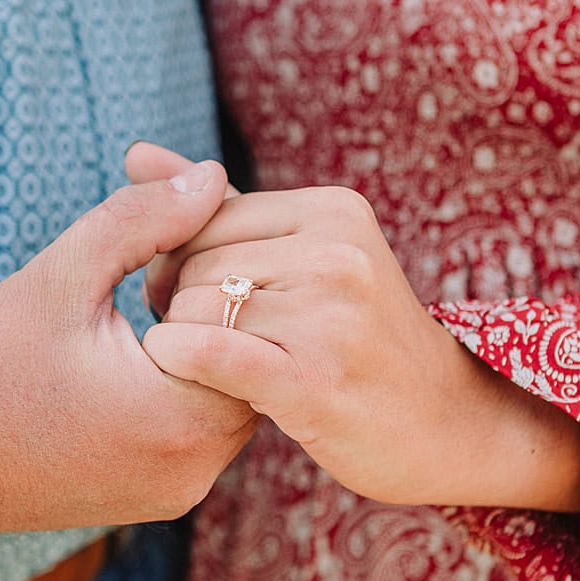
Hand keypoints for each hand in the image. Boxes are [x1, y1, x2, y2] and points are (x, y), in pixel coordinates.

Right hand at [0, 159, 257, 541]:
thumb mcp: (62, 276)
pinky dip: (177, 382)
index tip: (160, 251)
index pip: (248, 318)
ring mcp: (179, 489)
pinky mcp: (158, 497)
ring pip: (224, 390)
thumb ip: (143, 220)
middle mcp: (196, 468)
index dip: (215, 267)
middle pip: (246, 358)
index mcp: (182, 416)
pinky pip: (195, 425)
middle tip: (153, 270)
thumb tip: (210, 176)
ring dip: (195, 342)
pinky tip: (131, 351)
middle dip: (210, 303)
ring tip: (140, 306)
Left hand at [126, 144, 579, 512]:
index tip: (192, 296)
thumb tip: (135, 155)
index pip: (205, 216)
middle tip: (202, 336)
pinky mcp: (314, 380)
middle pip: (195, 263)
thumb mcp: (302, 256)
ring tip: (219, 365)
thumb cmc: (359, 340)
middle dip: (179, 301)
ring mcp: (331, 317)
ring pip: (194, 309)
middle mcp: (338, 254)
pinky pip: (209, 353)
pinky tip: (187, 373)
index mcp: (335, 212)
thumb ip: (218, 207)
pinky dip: (180, 360)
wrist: (445, 425)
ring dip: (184, 342)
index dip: (179, 259)